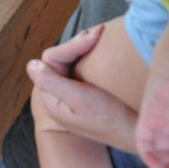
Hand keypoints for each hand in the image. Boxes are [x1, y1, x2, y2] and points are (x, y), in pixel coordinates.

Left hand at [25, 27, 138, 152]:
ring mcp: (73, 96)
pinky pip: (82, 68)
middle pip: (61, 59)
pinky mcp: (87, 95)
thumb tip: (30, 64)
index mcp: (53, 99)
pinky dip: (90, 55)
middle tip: (101, 32)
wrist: (138, 136)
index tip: (95, 37)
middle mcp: (60, 97)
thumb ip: (52, 82)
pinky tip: (102, 48)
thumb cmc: (110, 118)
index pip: (53, 60)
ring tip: (102, 35)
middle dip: (79, 43)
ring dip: (84, 47)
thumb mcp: (79, 99)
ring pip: (72, 62)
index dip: (71, 45)